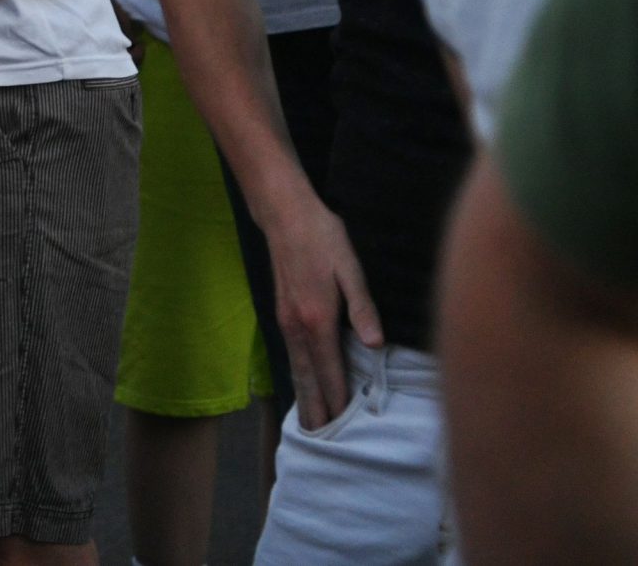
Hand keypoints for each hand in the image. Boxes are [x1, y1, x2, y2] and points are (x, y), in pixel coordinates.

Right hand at [268, 198, 383, 430]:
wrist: (284, 215)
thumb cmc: (323, 237)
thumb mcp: (351, 269)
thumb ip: (363, 308)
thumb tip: (375, 346)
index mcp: (317, 319)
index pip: (330, 371)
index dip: (340, 401)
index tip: (348, 430)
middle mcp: (297, 326)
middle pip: (307, 379)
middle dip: (317, 411)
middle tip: (324, 443)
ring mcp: (285, 320)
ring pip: (295, 369)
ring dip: (304, 397)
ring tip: (312, 425)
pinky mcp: (282, 313)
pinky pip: (291, 355)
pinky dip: (298, 377)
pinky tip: (304, 385)